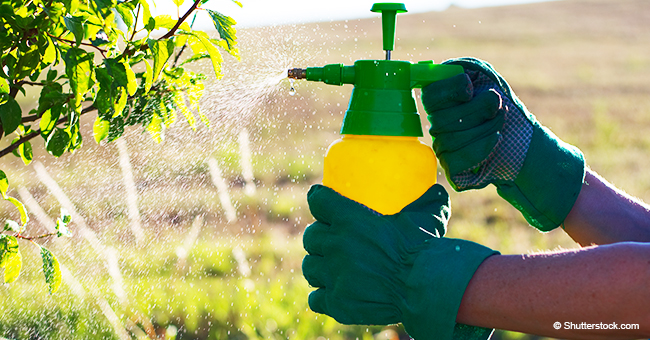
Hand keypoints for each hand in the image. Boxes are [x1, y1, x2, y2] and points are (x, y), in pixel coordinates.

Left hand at [302, 184, 497, 339]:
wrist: (424, 287)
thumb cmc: (425, 248)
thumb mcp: (428, 215)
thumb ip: (428, 201)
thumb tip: (436, 191)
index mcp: (349, 219)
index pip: (318, 202)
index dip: (318, 201)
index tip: (321, 202)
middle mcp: (335, 245)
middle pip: (311, 236)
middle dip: (318, 238)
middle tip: (331, 241)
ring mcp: (334, 276)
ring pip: (310, 267)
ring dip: (318, 266)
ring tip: (328, 268)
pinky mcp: (337, 303)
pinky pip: (316, 298)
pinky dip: (323, 296)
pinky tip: (332, 294)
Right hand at [421, 57, 584, 231]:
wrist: (523, 138)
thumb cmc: (503, 105)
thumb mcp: (486, 77)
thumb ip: (464, 68)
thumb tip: (447, 70)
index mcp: (441, 102)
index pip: (429, 96)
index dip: (449, 91)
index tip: (470, 89)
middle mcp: (437, 126)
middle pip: (443, 118)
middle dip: (478, 109)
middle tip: (497, 105)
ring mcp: (442, 148)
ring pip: (451, 139)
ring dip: (485, 127)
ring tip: (501, 121)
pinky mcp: (452, 168)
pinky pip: (456, 159)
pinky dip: (480, 148)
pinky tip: (496, 139)